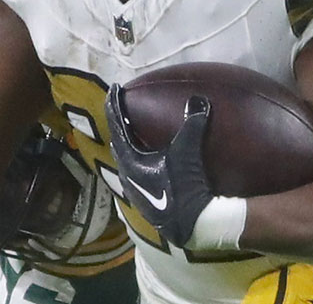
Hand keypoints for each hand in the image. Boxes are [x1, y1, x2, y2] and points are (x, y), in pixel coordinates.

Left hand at [106, 85, 214, 246]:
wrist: (192, 223)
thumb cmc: (185, 185)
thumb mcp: (188, 151)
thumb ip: (193, 123)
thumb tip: (199, 99)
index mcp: (131, 162)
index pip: (118, 127)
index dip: (115, 106)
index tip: (113, 89)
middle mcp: (127, 176)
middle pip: (119, 145)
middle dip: (120, 127)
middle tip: (123, 110)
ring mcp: (135, 191)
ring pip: (127, 162)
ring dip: (130, 146)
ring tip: (135, 135)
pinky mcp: (146, 201)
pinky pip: (137, 174)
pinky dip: (140, 161)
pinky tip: (150, 162)